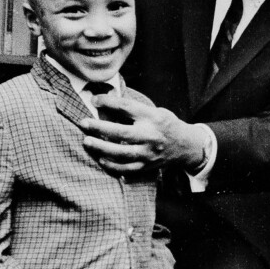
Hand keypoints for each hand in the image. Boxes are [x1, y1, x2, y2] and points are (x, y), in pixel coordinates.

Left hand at [80, 96, 205, 173]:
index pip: (128, 107)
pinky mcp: (147, 166)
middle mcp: (151, 135)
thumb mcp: (155, 111)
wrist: (185, 145)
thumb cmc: (166, 125)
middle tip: (84, 123)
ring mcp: (149, 153)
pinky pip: (127, 168)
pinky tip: (101, 159)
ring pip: (122, 153)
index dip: (109, 102)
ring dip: (102, 147)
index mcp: (153, 117)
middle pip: (121, 132)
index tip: (94, 100)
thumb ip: (133, 109)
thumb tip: (104, 104)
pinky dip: (112, 165)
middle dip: (100, 128)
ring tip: (87, 141)